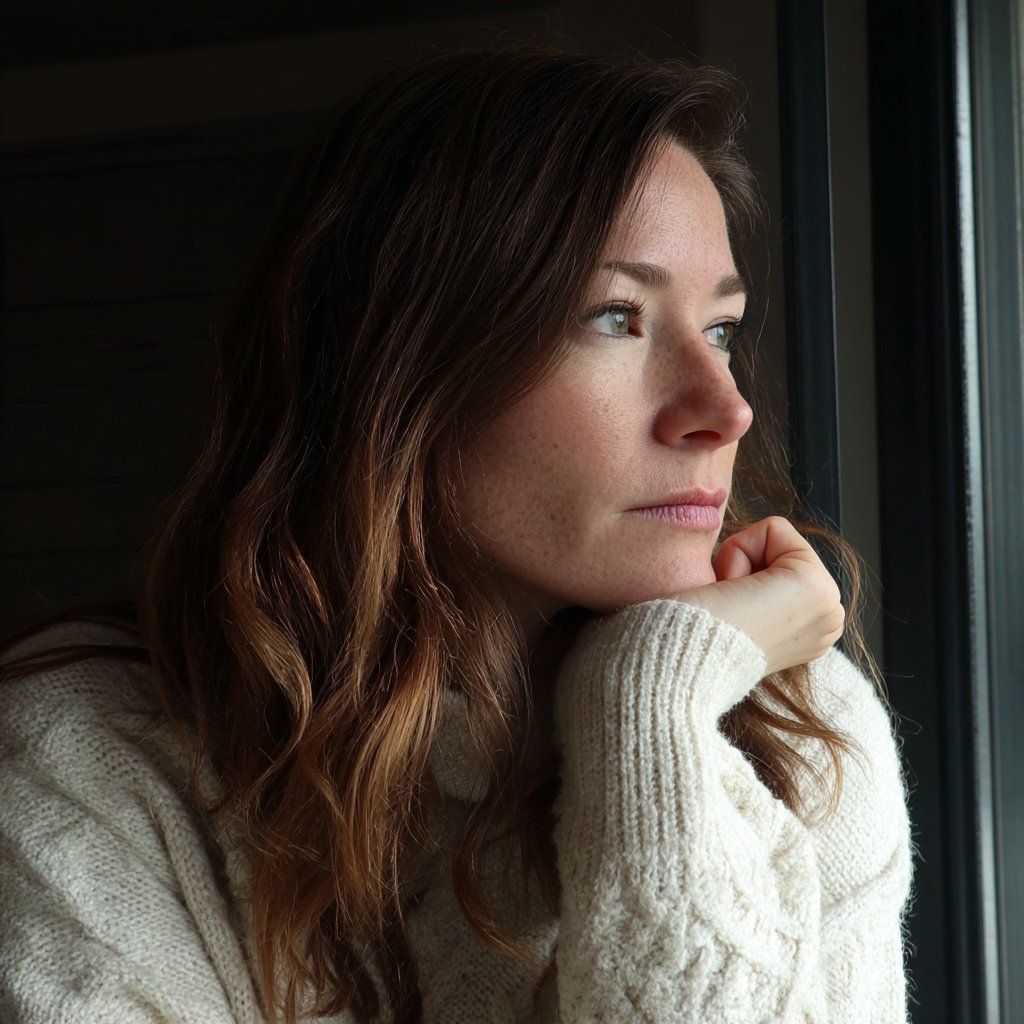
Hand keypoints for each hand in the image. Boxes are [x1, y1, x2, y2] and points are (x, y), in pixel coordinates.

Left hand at [676, 516, 844, 674]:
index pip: (776, 562)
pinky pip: (774, 528)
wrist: (678, 661)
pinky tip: (733, 593)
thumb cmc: (685, 637)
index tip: (726, 610)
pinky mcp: (818, 588)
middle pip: (778, 548)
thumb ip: (750, 590)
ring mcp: (828, 609)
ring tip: (729, 604)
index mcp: (808, 632)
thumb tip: (736, 572)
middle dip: (741, 565)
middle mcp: (826, 624)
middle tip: (726, 607)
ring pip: (774, 538)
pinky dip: (739, 552)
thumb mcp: (732, 611)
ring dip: (737, 562)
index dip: (737, 573)